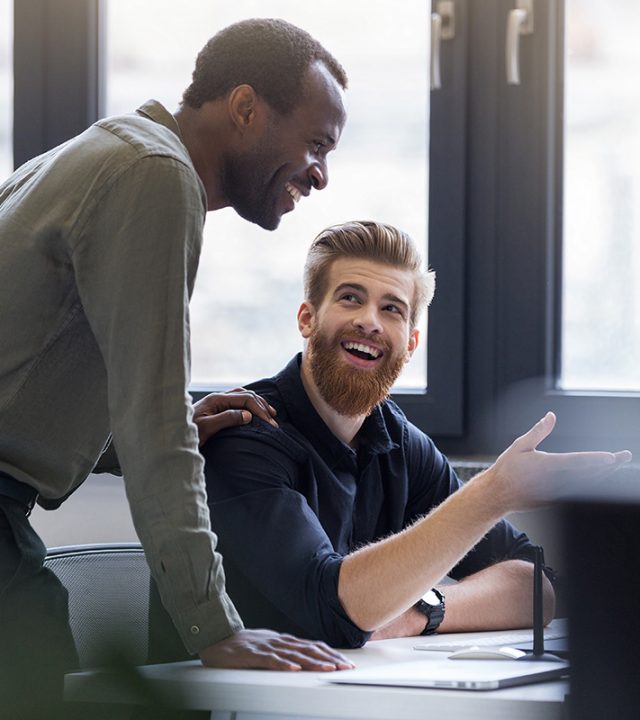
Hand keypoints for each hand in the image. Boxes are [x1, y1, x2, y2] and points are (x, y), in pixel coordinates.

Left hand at [193, 388, 277, 445]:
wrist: (170, 435)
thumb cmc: (187, 433)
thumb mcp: (207, 428)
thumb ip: (227, 419)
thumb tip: (249, 415)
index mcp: (216, 399)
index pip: (245, 399)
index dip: (259, 410)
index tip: (270, 423)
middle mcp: (218, 397)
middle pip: (247, 395)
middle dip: (262, 407)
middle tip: (274, 422)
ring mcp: (217, 402)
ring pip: (243, 396)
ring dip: (258, 403)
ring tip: (270, 414)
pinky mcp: (216, 408)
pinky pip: (238, 401)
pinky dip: (250, 404)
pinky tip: (254, 411)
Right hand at [198, 629, 354, 670]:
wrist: (218, 638)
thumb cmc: (244, 645)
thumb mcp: (269, 646)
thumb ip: (286, 651)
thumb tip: (306, 659)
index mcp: (284, 640)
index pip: (312, 646)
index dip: (330, 654)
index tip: (345, 662)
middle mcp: (279, 641)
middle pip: (308, 649)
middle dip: (329, 658)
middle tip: (345, 667)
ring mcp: (267, 647)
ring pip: (294, 654)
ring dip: (313, 662)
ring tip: (328, 668)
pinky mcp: (253, 654)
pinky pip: (270, 660)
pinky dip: (284, 665)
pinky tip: (295, 669)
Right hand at [489, 411, 631, 510]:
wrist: (497, 494)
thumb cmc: (507, 469)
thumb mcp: (520, 446)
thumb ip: (538, 431)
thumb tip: (551, 416)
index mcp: (546, 465)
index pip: (576, 462)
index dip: (595, 460)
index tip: (611, 457)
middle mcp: (554, 481)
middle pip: (587, 474)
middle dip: (609, 466)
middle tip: (624, 456)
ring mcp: (556, 493)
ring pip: (586, 485)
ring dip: (604, 475)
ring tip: (617, 465)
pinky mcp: (555, 500)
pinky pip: (577, 492)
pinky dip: (591, 484)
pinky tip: (600, 478)